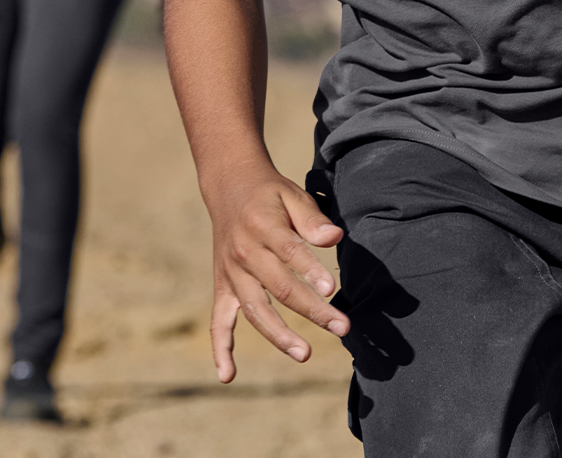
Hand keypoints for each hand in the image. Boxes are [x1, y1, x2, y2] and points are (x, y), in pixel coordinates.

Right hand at [208, 162, 346, 377]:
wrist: (229, 185)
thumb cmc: (270, 193)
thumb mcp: (292, 194)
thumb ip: (312, 218)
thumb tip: (335, 238)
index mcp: (263, 226)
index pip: (290, 253)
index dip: (311, 271)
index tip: (332, 290)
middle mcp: (244, 253)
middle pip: (279, 288)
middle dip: (312, 310)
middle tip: (342, 327)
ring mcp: (231, 273)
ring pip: (255, 310)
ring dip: (279, 335)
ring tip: (305, 353)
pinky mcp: (223, 287)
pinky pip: (218, 321)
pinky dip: (221, 348)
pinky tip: (228, 376)